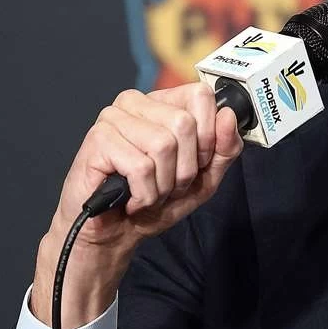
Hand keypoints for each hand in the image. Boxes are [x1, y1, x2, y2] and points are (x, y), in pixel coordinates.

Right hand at [30, 81, 243, 328]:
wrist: (114, 233)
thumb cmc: (154, 200)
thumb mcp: (203, 178)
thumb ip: (224, 149)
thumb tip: (229, 115)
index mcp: (163, 102)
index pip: (200, 96)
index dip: (208, 137)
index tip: (195, 163)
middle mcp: (137, 102)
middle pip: (184, 123)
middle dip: (184, 168)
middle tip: (167, 185)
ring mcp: (114, 117)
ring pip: (163, 145)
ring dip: (163, 184)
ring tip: (148, 192)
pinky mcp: (98, 139)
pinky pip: (140, 166)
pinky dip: (144, 193)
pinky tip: (131, 198)